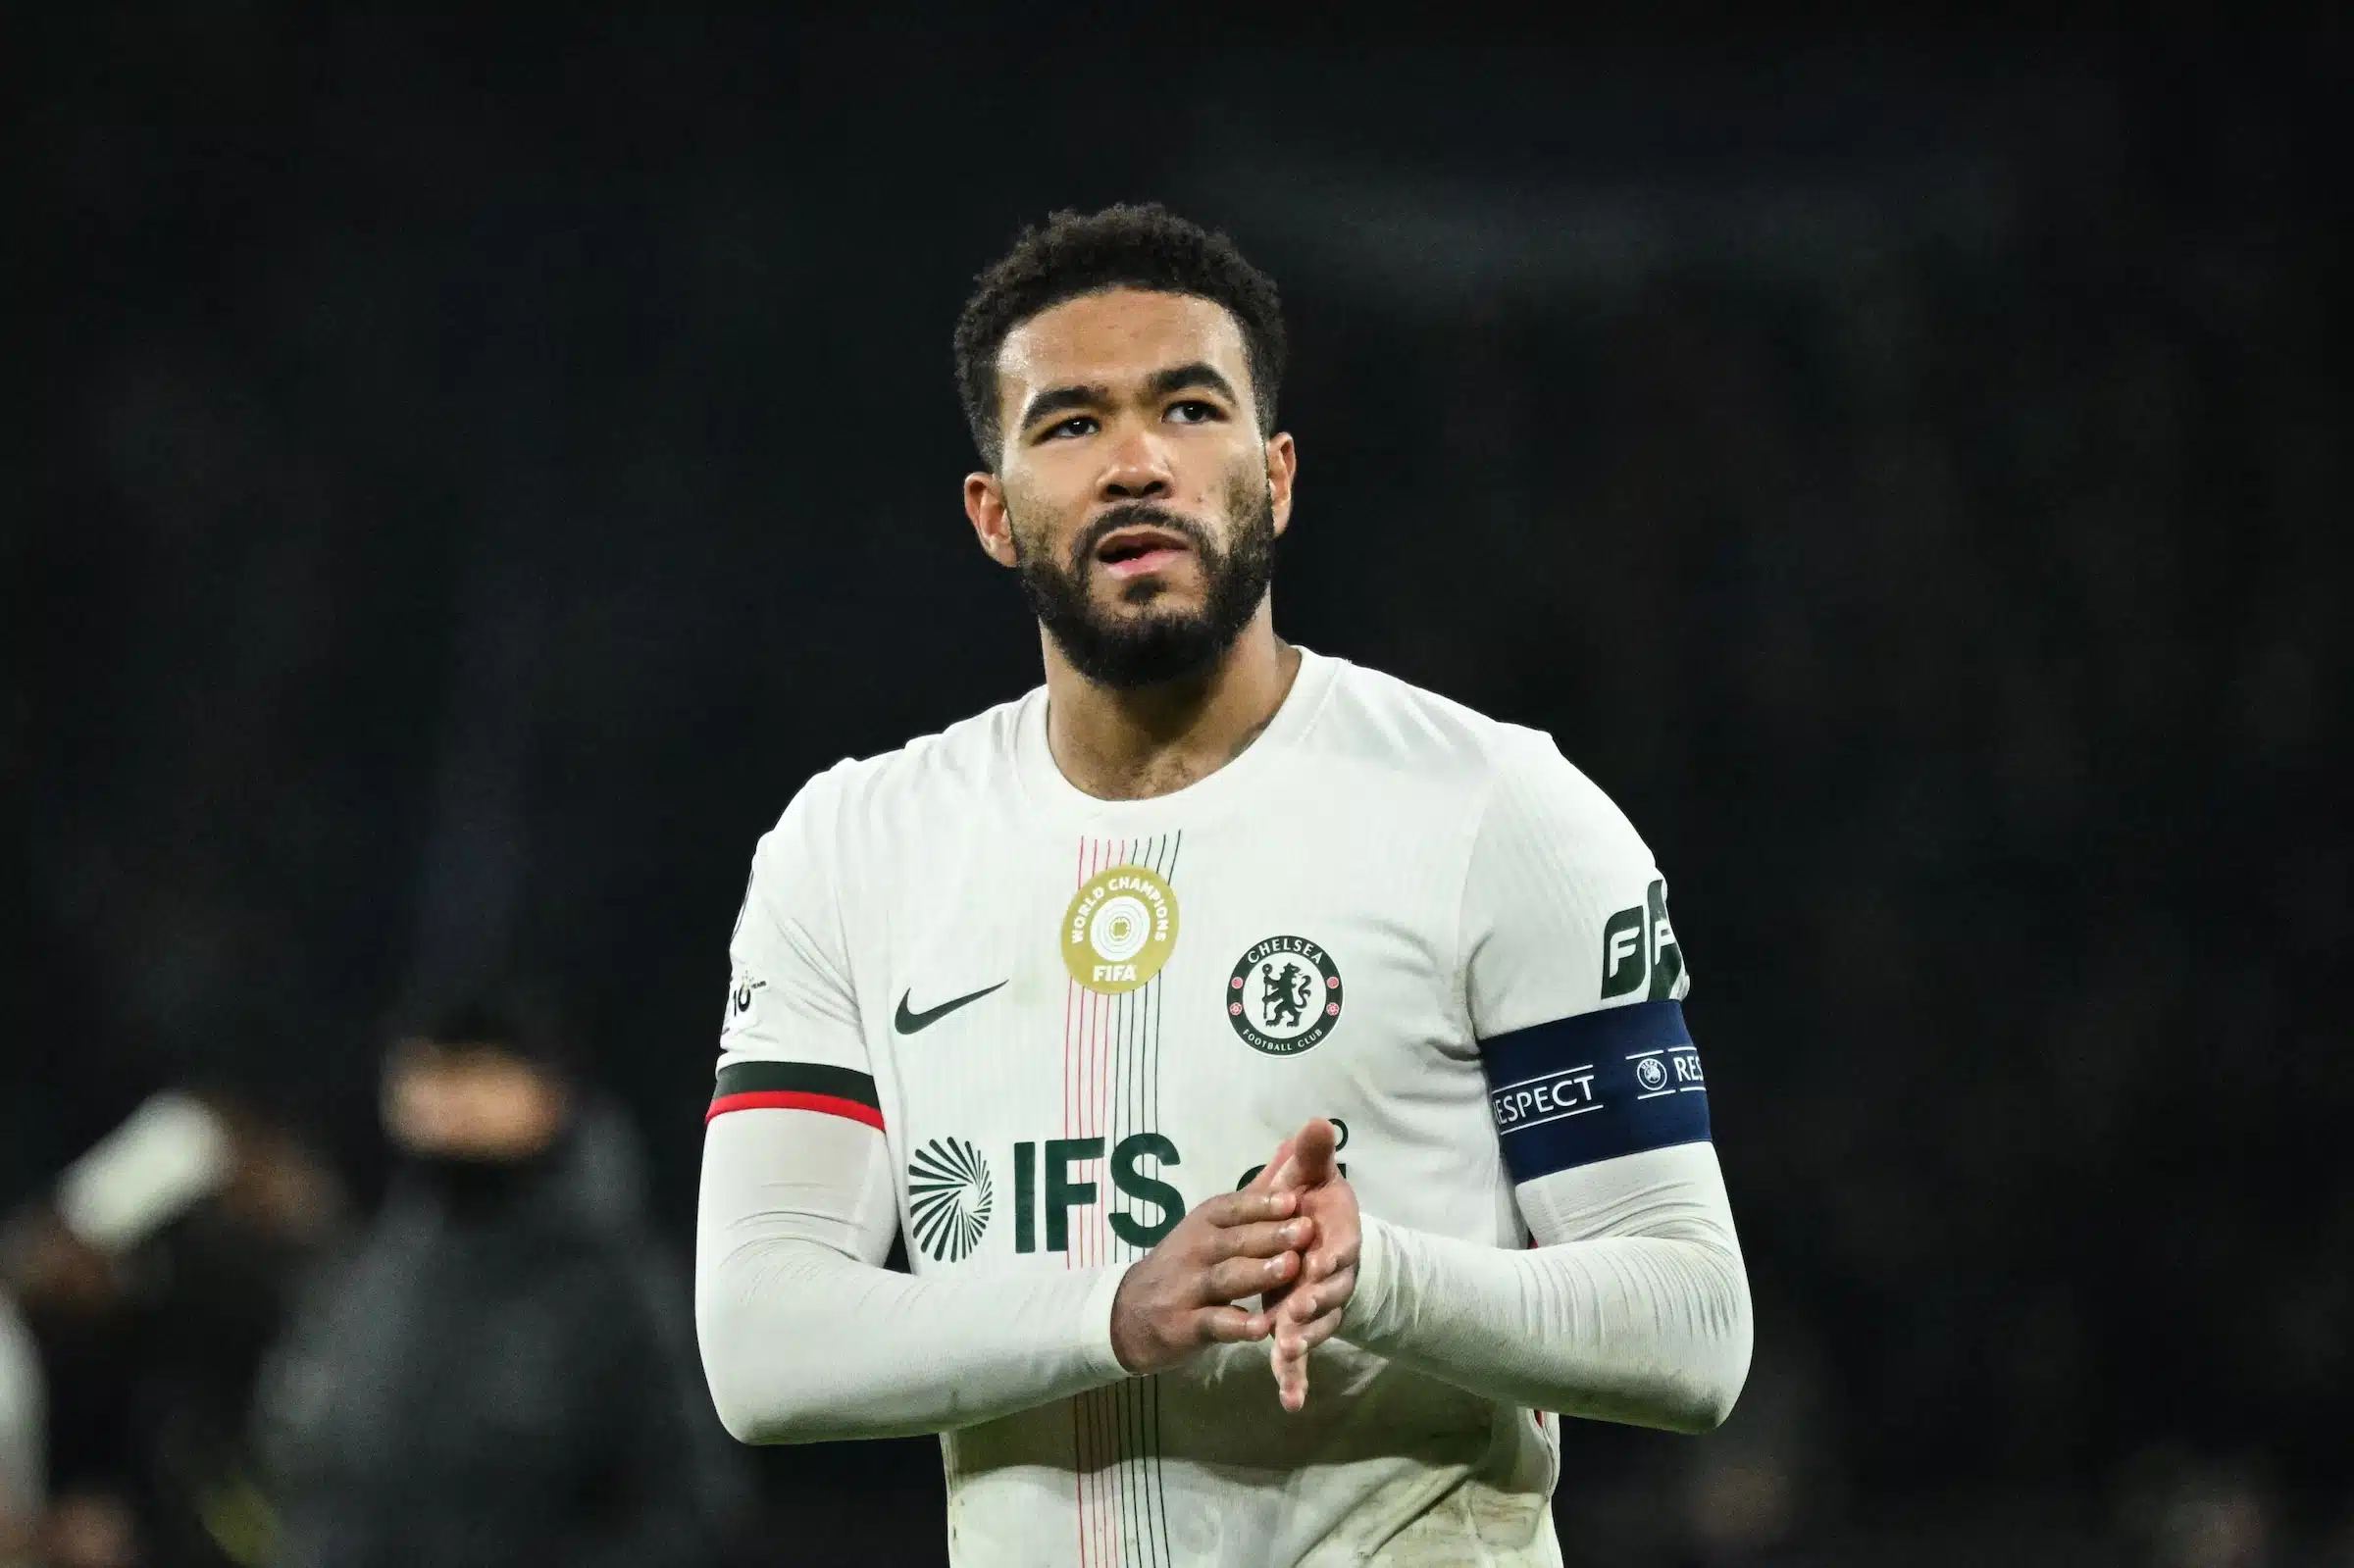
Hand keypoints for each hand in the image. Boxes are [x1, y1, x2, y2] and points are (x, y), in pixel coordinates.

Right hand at [1108, 1186, 1312, 1374]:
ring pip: (1226, 1278)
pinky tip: (1263, 1328)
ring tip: (1291, 1268)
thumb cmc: (1186, 1263)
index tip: (1296, 1199)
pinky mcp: (1185, 1325)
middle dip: (1271, 1235)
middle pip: (1235, 1240)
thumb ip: (1252, 1199)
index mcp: (1204, 1222)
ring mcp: (1188, 1288)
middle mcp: (1195, 1250)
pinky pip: (1214, 1323)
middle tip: (1306, 1231)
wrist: (1131, 1311)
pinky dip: (1237, 1326)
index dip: (1263, 1204)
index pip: (1233, 1208)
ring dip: (1259, 1273)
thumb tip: (1291, 1149)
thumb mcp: (1209, 1227)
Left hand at [1260, 1118, 1360, 1411]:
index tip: (1316, 1264)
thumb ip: (1313, 1154)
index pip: (1338, 1250)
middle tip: (1294, 1314)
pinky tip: (1290, 1400)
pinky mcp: (1300, 1327)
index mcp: (1336, 1239)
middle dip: (1312, 1304)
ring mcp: (1317, 1305)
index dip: (1330, 1258)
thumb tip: (1316, 1122)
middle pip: (1326, 1294)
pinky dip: (1296, 1378)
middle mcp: (1332, 1277)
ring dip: (1303, 1340)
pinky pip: (1301, 1357)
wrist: (1314, 1237)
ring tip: (1286, 1352)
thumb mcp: (1312, 1175)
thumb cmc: (1311, 1203)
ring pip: (1315, 1327)